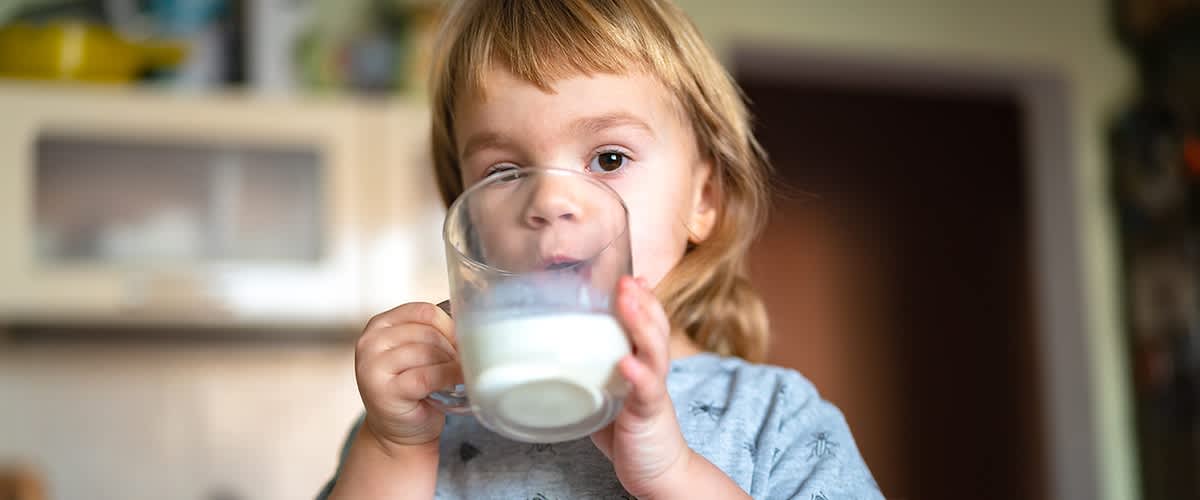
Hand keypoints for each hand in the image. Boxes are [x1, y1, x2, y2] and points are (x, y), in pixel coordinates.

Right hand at [354, 302, 460, 452]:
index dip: (450, 325)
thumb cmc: (412, 388)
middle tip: (461, 364)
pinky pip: (427, 376)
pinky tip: (457, 384)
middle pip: (428, 332)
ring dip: (449, 365)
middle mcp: (370, 342)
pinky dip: (448, 378)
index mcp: (379, 325)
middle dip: (452, 348)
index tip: (463, 341)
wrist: (397, 431)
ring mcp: (373, 366)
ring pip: (428, 352)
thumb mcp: (416, 351)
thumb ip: (431, 334)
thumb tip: (471, 326)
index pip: (423, 311)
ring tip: (452, 378)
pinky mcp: (384, 391)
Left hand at [591, 276, 691, 497]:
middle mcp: (653, 373)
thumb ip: (589, 376)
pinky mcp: (649, 414)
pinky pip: (647, 391)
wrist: (659, 473)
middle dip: (643, 301)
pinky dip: (638, 375)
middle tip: (627, 280)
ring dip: (642, 324)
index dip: (643, 299)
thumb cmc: (629, 434)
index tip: (632, 277)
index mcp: (643, 365)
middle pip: (655, 328)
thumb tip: (549, 358)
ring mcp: (653, 392)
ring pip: (656, 351)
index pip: (648, 324)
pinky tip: (627, 363)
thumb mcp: (605, 397)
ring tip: (629, 303)